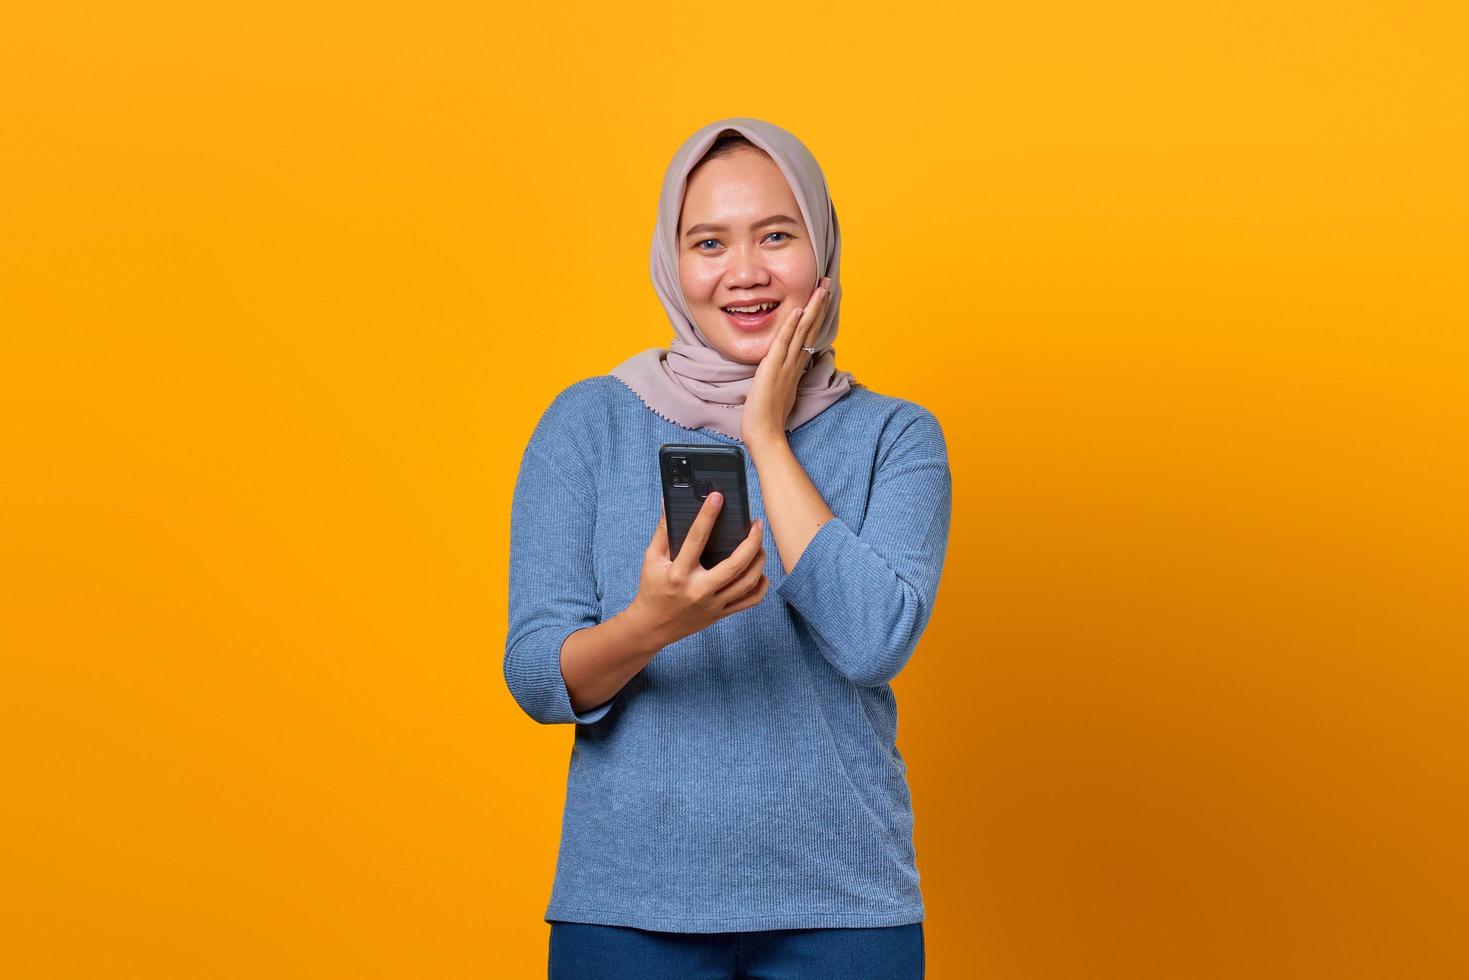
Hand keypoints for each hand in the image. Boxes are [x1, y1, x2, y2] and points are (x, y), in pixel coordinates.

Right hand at [625, 491, 768, 649]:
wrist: (651, 627)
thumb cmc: (651, 589)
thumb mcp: (651, 559)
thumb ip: (663, 531)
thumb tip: (670, 503)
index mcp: (678, 574)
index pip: (695, 539)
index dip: (707, 515)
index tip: (717, 497)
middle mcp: (698, 590)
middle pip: (735, 565)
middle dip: (752, 541)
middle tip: (757, 524)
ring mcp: (712, 604)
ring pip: (748, 582)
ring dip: (759, 560)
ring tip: (759, 544)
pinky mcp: (720, 614)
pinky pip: (750, 601)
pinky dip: (761, 585)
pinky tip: (760, 572)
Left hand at [741, 276, 831, 448]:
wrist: (765, 433)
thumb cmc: (768, 417)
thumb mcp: (777, 390)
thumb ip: (781, 376)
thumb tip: (781, 368)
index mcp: (794, 367)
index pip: (808, 335)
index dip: (816, 316)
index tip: (822, 298)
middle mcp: (793, 363)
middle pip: (810, 328)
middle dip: (819, 305)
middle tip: (828, 284)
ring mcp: (785, 365)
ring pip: (802, 331)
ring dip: (812, 308)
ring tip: (821, 289)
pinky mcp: (773, 368)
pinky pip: (783, 343)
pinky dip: (791, 325)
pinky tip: (797, 310)